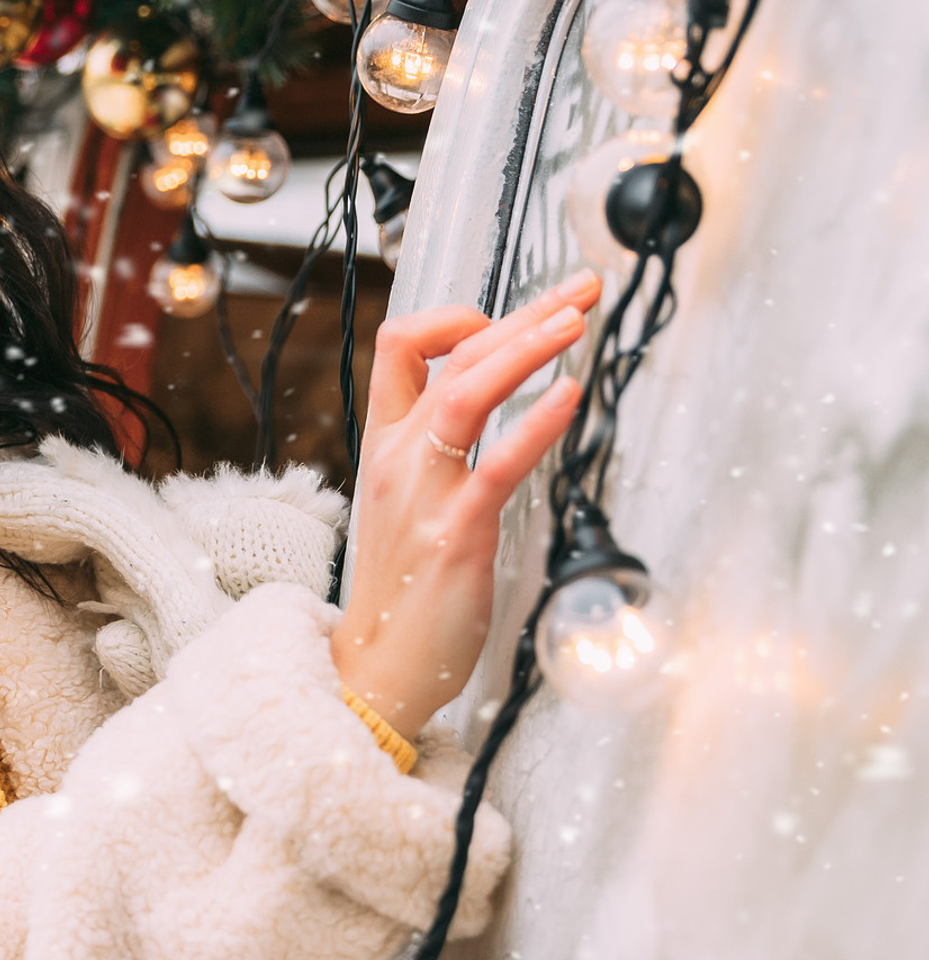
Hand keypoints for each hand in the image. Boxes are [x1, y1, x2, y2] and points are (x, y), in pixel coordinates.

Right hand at [331, 270, 599, 738]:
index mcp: (385, 447)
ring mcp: (422, 496)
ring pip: (464, 391)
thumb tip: (492, 415)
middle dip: (523, 312)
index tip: (510, 317)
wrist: (379, 669)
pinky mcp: (455, 535)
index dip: (455, 317)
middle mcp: (397, 460)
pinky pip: (495, 464)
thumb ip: (439, 455)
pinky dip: (536, 423)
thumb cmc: (404, 593)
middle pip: (449, 356)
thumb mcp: (410, 506)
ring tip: (577, 321)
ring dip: (526, 346)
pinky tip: (570, 396)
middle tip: (580, 290)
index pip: (399, 348)